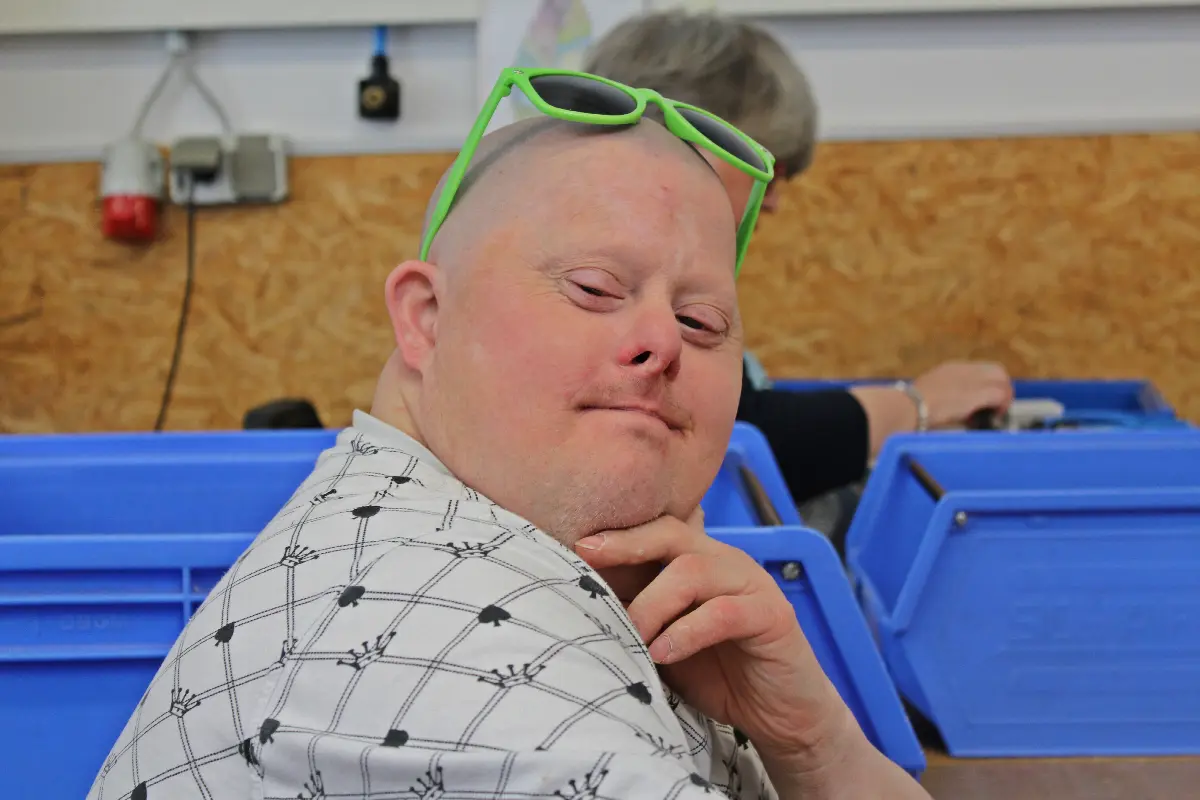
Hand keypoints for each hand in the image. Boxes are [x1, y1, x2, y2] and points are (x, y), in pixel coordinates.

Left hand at [574, 511, 851, 768]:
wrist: (782, 715)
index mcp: (698, 562)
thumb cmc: (718, 676)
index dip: (616, 536)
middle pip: (672, 535)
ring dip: (652, 604)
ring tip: (632, 636)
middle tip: (586, 558)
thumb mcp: (664, 643)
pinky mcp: (773, 615)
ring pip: (693, 571)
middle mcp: (724, 563)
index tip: (574, 545)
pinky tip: (664, 653)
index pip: (655, 532)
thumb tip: (579, 604)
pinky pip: (724, 612)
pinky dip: (688, 631)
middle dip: (626, 545)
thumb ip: (637, 618)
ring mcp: (751, 584)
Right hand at [912, 360, 1012, 428]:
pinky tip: (993, 417)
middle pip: (996, 370)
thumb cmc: (911, 406)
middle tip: (994, 406)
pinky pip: (1001, 394)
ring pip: (1002, 378)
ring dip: (1003, 396)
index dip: (985, 385)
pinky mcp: (979, 392)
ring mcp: (972, 378)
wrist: (910, 406)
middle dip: (999, 387)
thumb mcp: (928, 396)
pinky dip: (1001, 405)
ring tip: (995, 412)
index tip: (981, 401)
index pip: (979, 371)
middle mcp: (964, 369)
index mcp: (950, 369)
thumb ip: (942, 397)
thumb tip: (953, 411)